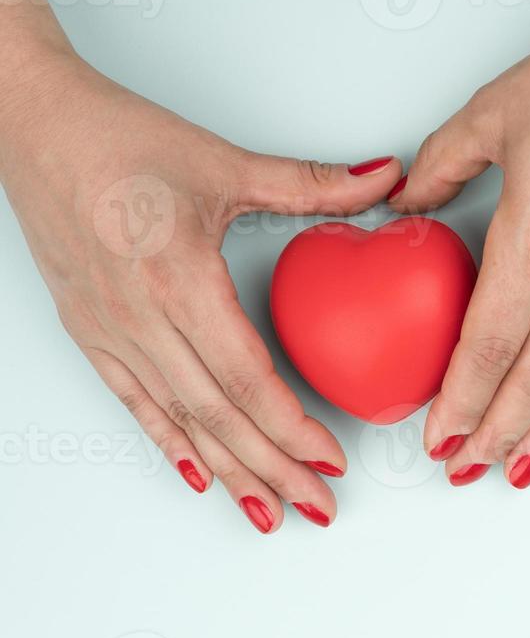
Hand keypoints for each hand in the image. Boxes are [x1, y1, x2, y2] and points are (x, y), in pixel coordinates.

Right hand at [0, 52, 402, 531]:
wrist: (31, 125)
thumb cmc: (118, 138)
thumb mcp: (225, 163)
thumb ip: (312, 182)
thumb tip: (385, 178)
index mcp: (177, 278)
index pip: (245, 378)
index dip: (290, 428)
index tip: (331, 460)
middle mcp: (138, 315)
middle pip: (216, 415)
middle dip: (272, 469)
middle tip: (318, 507)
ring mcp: (109, 329)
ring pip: (178, 420)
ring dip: (228, 472)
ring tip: (271, 512)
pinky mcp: (88, 331)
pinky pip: (135, 403)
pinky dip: (171, 444)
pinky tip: (201, 477)